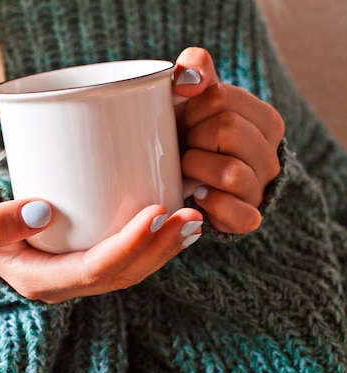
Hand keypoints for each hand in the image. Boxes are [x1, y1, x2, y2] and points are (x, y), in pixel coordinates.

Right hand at [0, 190, 202, 303]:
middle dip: (159, 248)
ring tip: (194, 220)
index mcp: (40, 281)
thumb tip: (40, 211)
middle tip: (190, 216)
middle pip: (122, 273)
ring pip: (130, 269)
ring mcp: (76, 275)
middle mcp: (64, 284)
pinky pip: (124, 258)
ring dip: (163, 247)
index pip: (94, 270)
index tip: (155, 213)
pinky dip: (152, 242)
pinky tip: (172, 221)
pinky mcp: (83, 258)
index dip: (128, 246)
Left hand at [173, 47, 284, 233]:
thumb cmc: (192, 132)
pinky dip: (212, 204)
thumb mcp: (193, 96)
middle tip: (187, 144)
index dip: (193, 108)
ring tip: (188, 169)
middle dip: (194, 136)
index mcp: (264, 119)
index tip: (187, 119)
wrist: (188, 179)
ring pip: (229, 172)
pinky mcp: (248, 218)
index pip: (221, 98)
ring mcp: (261, 188)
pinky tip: (197, 194)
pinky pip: (239, 215)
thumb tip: (189, 80)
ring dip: (196, 168)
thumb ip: (195, 68)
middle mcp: (270, 154)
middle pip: (227, 130)